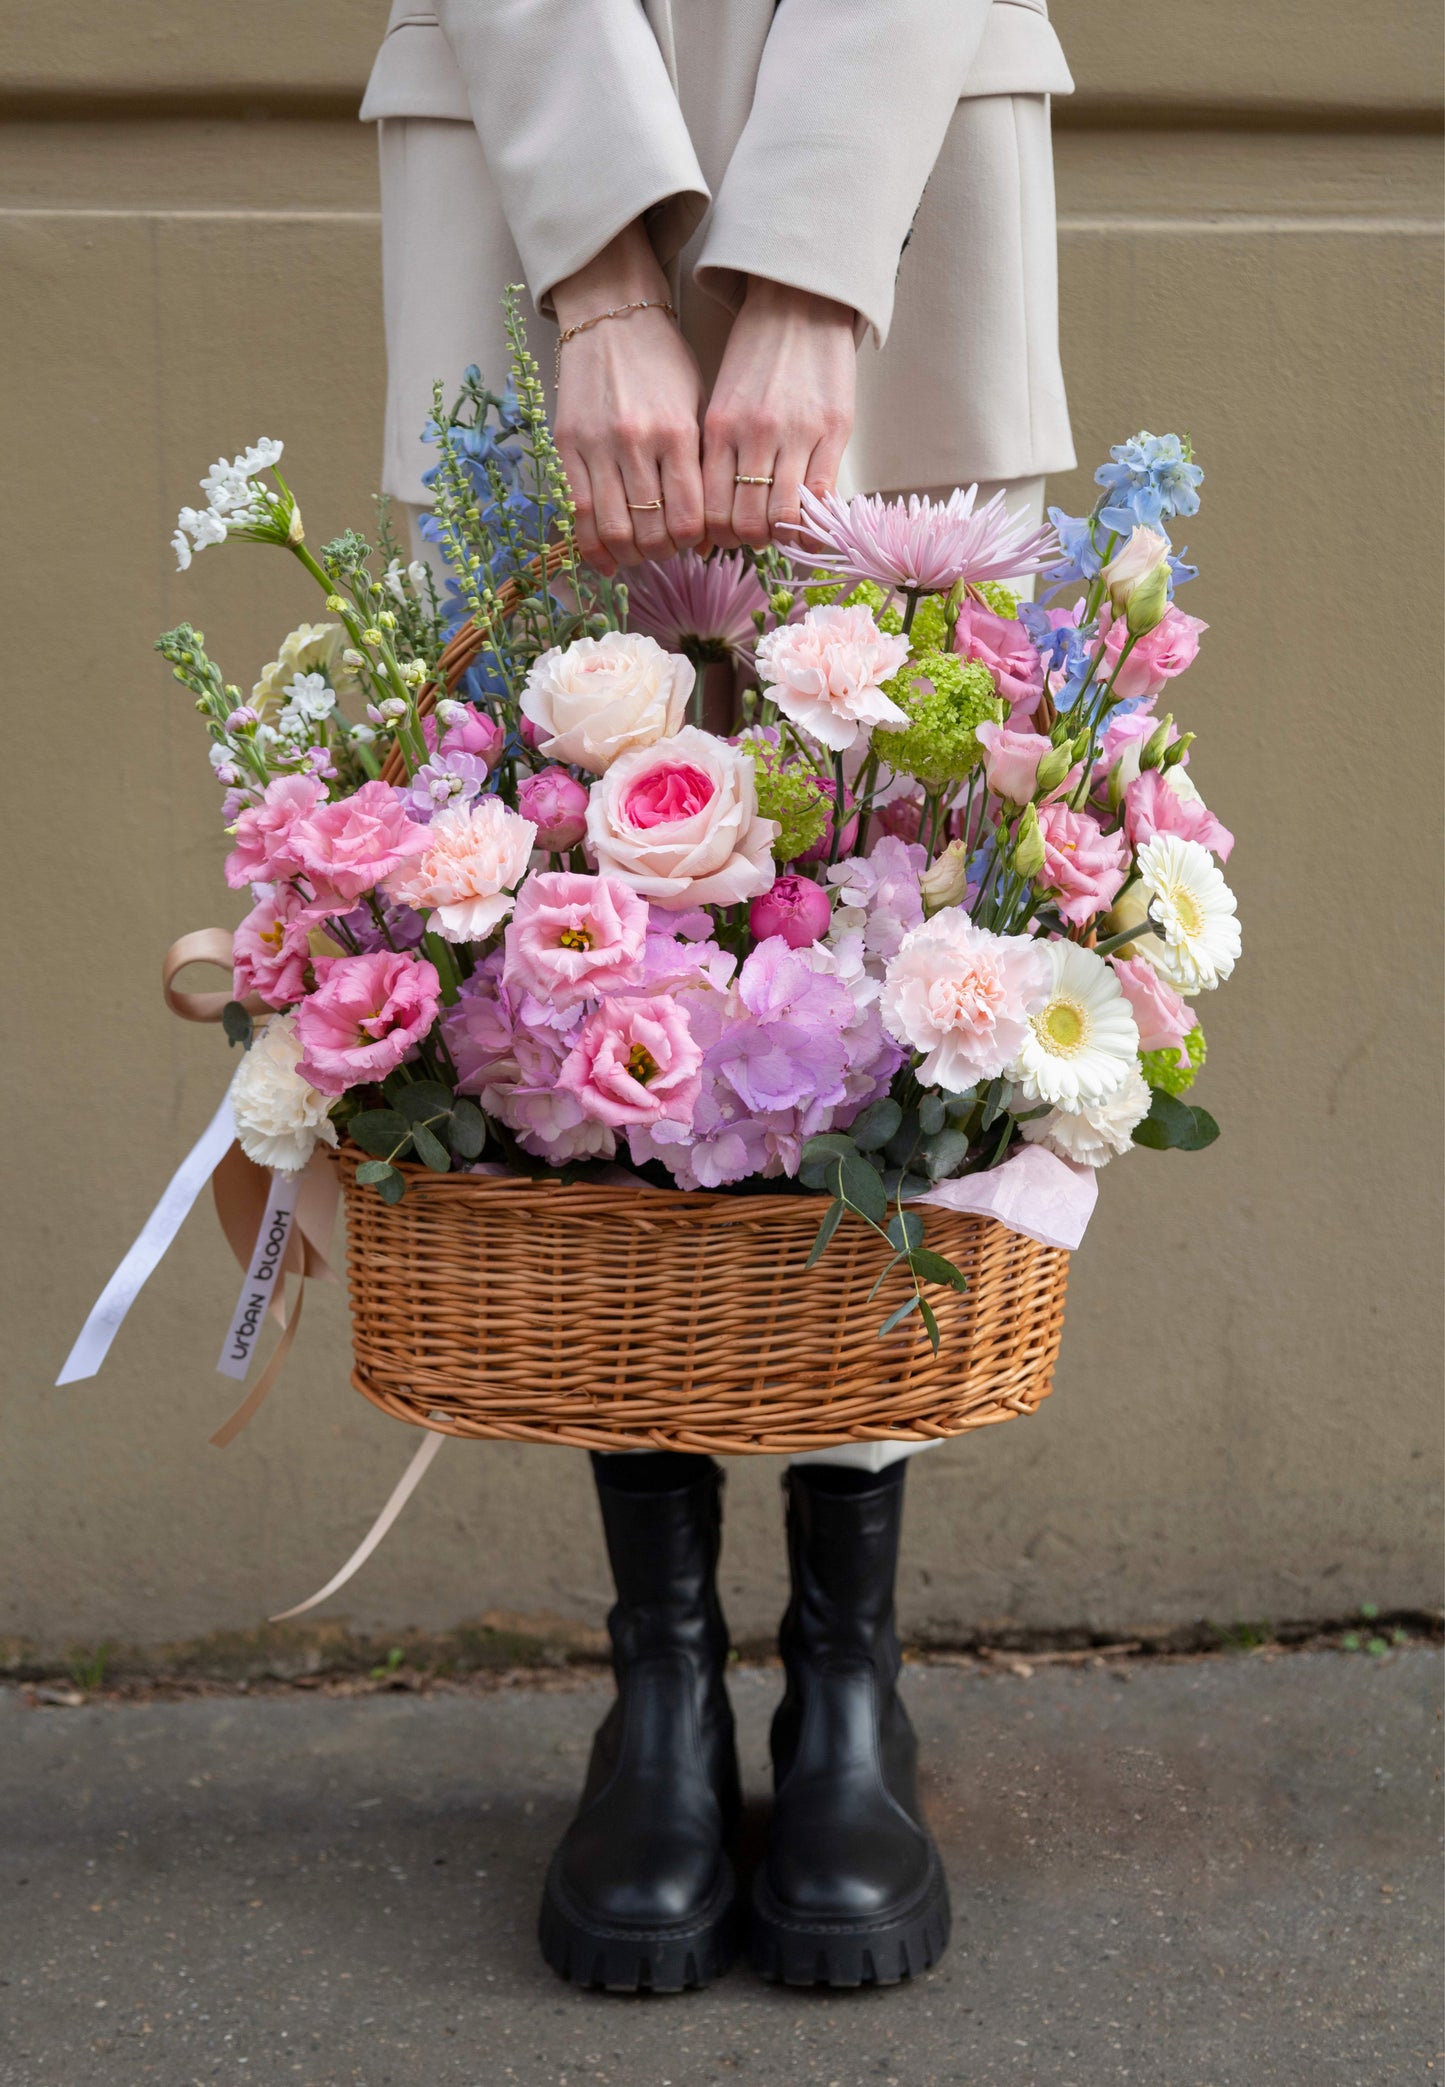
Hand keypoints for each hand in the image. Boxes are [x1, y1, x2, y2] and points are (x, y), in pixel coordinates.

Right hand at [552, 223, 704, 575]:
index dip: (690, 542)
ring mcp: (597, 445)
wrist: (612, 315)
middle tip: (664, 552)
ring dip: (627, 553)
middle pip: (649, 530)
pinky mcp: (566, 444)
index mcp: (677, 432)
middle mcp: (636, 442)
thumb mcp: (696, 406)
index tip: (691, 544)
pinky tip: (603, 558)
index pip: (686, 516)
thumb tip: (701, 530)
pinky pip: (576, 510)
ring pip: (612, 528)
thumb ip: (698, 466)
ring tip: (636, 554)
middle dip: (660, 553)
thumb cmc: (662, 362)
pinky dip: (591, 544)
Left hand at [702, 278, 856, 551]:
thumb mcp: (722, 402)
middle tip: (754, 536)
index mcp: (720, 427)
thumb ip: (716, 456)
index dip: (717, 536)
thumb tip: (703, 523)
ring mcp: (797, 433)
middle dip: (748, 540)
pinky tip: (812, 524)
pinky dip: (815, 520)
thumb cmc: (755, 357)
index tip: (725, 537)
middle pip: (746, 520)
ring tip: (782, 530)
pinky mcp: (834, 429)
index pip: (711, 509)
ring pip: (783, 514)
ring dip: (781, 535)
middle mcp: (755, 434)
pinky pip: (823, 494)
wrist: (799, 304)